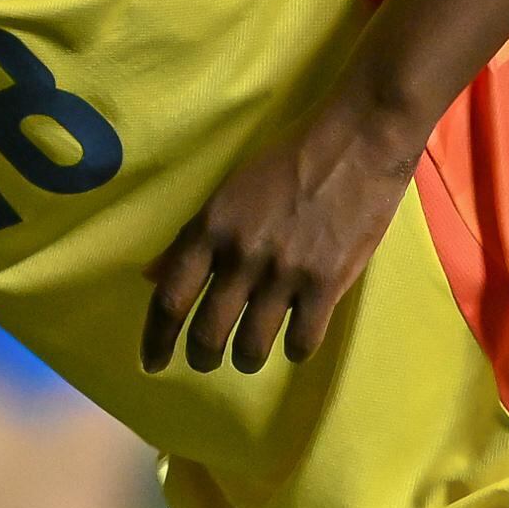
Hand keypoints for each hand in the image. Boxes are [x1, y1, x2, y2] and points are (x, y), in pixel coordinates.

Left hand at [140, 103, 423, 374]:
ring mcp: (285, 272)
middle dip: (201, 357)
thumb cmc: (288, 162)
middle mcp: (241, 255)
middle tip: (203, 361)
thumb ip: (191, 237)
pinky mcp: (328, 283)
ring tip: (246, 356)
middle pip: (207, 331)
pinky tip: (292, 341)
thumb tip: (151, 274)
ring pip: (252, 345)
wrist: (356, 145)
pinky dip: (293, 349)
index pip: (169, 298)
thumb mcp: (227, 192)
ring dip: (245, 359)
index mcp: (210, 228)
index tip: (151, 362)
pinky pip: (302, 339)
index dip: (155, 338)